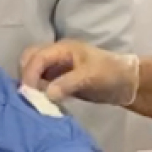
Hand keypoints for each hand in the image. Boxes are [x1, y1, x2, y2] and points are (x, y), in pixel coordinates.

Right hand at [20, 40, 139, 105]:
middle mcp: (57, 55)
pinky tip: (42, 102)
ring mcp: (58, 68)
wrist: (126, 84)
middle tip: (27, 95)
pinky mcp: (61, 80)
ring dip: (31, 84)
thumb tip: (46, 94)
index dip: (30, 73)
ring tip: (34, 100)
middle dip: (25, 75)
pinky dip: (39, 91)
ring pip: (35, 71)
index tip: (28, 92)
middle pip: (30, 59)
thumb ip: (67, 83)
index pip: (37, 56)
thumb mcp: (90, 76)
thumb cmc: (110, 73)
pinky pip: (43, 83)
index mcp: (63, 48)